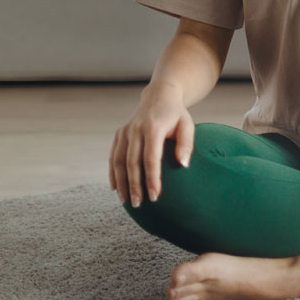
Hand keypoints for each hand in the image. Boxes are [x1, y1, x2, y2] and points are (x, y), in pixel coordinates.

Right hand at [109, 88, 194, 208]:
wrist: (159, 95)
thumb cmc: (176, 115)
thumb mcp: (187, 125)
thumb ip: (186, 144)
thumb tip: (183, 165)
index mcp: (153, 127)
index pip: (151, 158)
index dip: (152, 179)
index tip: (155, 196)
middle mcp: (135, 129)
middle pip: (132, 162)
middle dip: (134, 185)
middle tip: (138, 204)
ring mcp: (125, 131)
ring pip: (118, 161)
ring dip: (121, 182)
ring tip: (126, 201)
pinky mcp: (119, 134)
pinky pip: (112, 156)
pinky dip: (113, 173)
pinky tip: (116, 188)